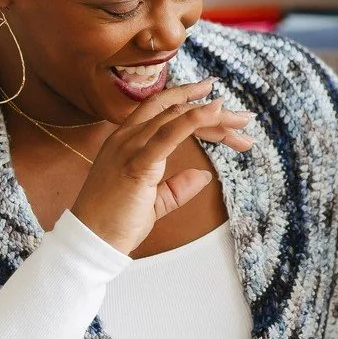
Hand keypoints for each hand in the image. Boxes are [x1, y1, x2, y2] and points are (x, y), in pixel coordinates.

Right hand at [70, 80, 252, 255]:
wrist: (93, 242)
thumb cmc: (116, 223)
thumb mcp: (154, 202)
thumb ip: (178, 187)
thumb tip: (204, 175)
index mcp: (127, 141)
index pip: (161, 111)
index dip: (188, 99)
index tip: (215, 96)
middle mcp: (126, 137)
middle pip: (174, 111)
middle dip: (212, 111)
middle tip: (244, 118)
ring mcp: (129, 147)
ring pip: (176, 118)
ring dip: (213, 117)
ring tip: (242, 120)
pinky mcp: (137, 163)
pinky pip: (167, 134)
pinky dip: (192, 120)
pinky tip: (213, 111)